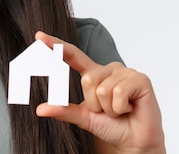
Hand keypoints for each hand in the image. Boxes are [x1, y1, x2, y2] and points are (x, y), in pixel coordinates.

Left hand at [34, 31, 164, 153]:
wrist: (135, 141)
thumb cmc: (112, 126)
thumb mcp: (83, 117)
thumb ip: (63, 110)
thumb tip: (40, 109)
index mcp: (93, 74)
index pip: (73, 55)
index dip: (56, 46)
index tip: (39, 36)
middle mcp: (108, 68)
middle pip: (87, 80)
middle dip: (95, 103)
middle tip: (108, 111)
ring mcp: (125, 71)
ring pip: (103, 89)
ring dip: (109, 108)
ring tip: (120, 110)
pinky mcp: (140, 79)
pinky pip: (119, 92)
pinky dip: (121, 107)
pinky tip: (130, 108)